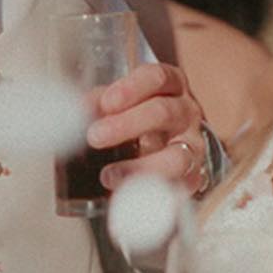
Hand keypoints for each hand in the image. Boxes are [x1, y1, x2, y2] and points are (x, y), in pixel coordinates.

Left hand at [88, 60, 207, 195]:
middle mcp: (186, 112)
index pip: (157, 78)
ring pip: (176, 156)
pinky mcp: (194, 176)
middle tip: (95, 136)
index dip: (131, 88)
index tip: (106, 102)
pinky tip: (128, 194)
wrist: (175, 145)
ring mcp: (193, 145)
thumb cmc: (146, 117)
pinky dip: (152, 192)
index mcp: (171, 85)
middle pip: (163, 112)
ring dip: (140, 166)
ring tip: (108, 175)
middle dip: (126, 125)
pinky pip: (178, 187)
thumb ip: (102, 103)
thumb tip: (79, 109)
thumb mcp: (126, 102)